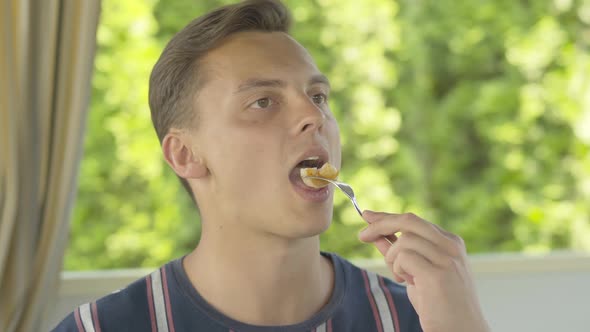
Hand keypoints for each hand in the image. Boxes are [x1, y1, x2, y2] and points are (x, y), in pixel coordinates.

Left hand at [358, 210, 490, 331]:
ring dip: (393, 258)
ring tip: (402, 276)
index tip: (367, 216)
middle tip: (362, 236)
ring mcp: (446, 259)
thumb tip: (375, 234)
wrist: (460, 331)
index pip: (413, 220)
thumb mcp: (417, 272)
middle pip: (408, 221)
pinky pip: (404, 257)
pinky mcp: (437, 274)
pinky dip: (398, 268)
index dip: (387, 217)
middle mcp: (451, 246)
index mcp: (450, 242)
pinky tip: (408, 282)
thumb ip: (400, 252)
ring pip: (404, 240)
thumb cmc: (439, 304)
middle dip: (381, 224)